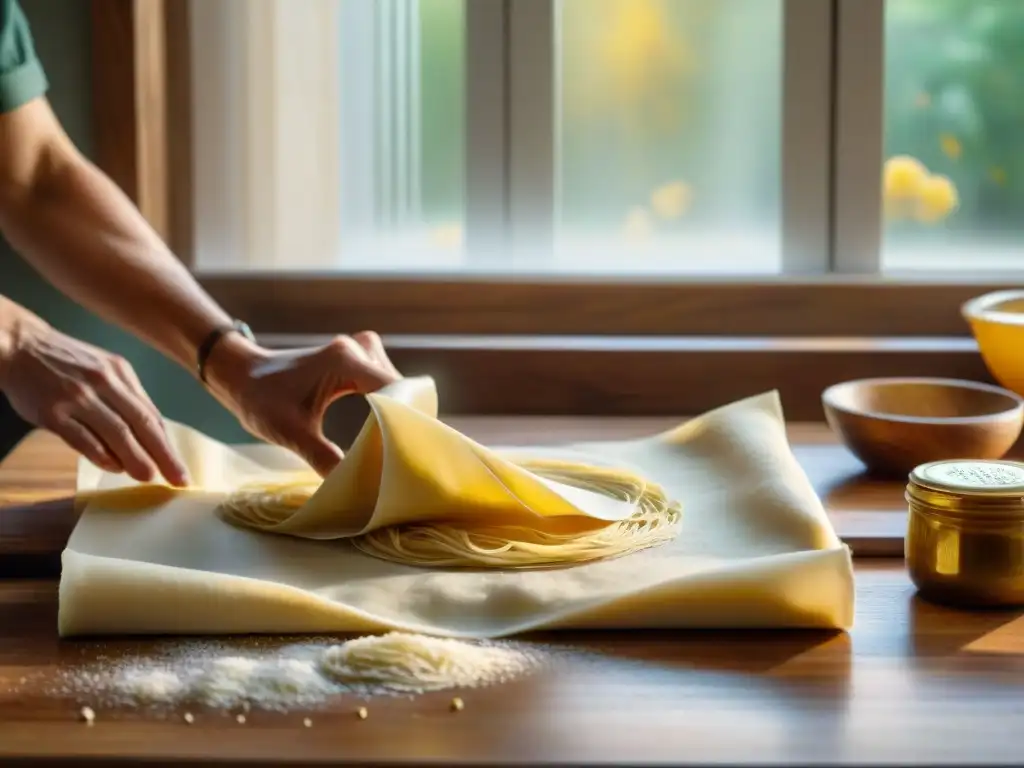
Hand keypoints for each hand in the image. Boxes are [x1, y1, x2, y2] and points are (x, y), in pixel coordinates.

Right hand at [0, 322, 189, 485]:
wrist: (20, 345)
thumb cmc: (66, 362)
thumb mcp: (103, 369)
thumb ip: (125, 398)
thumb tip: (148, 435)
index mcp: (120, 373)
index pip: (150, 414)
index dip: (167, 443)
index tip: (179, 466)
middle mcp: (104, 383)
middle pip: (141, 423)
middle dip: (163, 454)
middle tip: (177, 479)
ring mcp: (77, 397)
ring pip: (116, 431)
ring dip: (136, 457)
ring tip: (150, 477)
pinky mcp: (52, 412)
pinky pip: (82, 438)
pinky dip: (100, 454)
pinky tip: (113, 468)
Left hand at [205, 330, 401, 475]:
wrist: (243, 375)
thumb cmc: (260, 399)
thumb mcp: (290, 433)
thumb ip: (323, 458)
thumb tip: (353, 487)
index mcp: (344, 361)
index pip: (395, 389)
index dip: (408, 419)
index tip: (414, 449)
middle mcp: (358, 350)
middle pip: (402, 388)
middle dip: (406, 420)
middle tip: (407, 455)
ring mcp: (361, 351)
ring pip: (398, 386)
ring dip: (400, 413)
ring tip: (399, 446)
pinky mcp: (360, 359)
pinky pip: (388, 383)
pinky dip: (391, 405)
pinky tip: (388, 430)